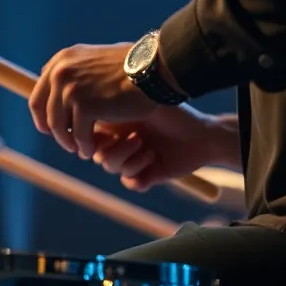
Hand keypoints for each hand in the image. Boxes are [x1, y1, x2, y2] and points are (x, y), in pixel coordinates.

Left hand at [29, 42, 156, 158]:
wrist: (153, 68)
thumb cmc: (132, 66)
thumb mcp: (95, 61)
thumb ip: (76, 73)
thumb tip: (60, 88)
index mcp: (61, 60)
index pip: (39, 94)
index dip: (43, 116)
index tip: (52, 129)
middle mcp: (60, 72)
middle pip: (45, 112)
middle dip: (55, 132)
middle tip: (67, 143)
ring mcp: (71, 89)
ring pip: (60, 127)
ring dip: (70, 142)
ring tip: (82, 150)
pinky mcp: (84, 106)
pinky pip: (79, 135)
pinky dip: (85, 146)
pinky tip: (92, 150)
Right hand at [91, 106, 233, 191]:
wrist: (202, 133)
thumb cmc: (171, 112)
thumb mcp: (140, 104)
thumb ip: (111, 107)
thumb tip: (83, 108)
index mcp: (116, 123)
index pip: (89, 134)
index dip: (90, 137)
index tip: (104, 132)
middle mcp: (121, 142)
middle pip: (96, 154)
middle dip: (113, 148)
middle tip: (135, 137)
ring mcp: (133, 159)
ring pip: (111, 168)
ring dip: (128, 158)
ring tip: (146, 145)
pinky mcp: (146, 176)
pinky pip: (129, 182)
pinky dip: (138, 172)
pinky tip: (153, 158)